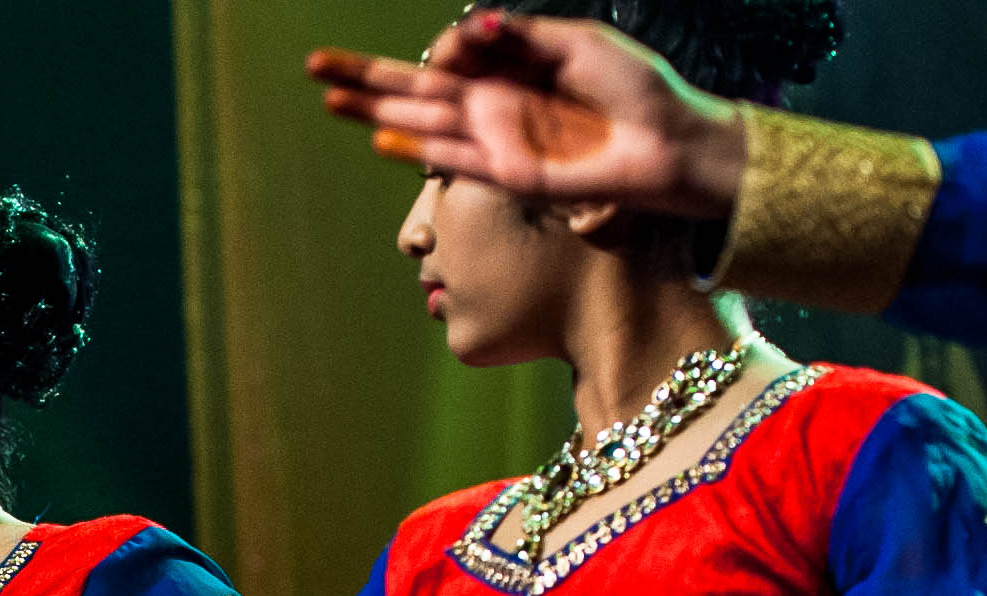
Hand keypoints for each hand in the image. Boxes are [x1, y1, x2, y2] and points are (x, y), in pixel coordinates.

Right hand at [305, 13, 743, 213]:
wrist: (671, 143)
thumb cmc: (636, 89)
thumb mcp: (577, 44)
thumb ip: (518, 37)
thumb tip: (466, 30)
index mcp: (509, 69)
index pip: (448, 56)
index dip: (444, 44)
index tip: (466, 40)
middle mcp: (493, 106)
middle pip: (414, 90)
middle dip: (364, 77)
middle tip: (314, 66)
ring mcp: (495, 141)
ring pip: (420, 124)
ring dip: (373, 110)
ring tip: (328, 98)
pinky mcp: (508, 175)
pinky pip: (454, 160)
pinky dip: (419, 148)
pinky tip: (382, 136)